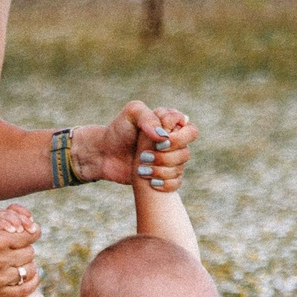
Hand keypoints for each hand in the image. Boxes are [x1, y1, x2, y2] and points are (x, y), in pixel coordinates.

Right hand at [0, 203, 39, 296]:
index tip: (21, 233)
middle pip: (30, 252)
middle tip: (12, 247)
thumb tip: (28, 221)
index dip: (28, 231)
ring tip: (14, 261)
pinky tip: (24, 277)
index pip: (32, 235)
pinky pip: (23, 291)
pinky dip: (29, 284)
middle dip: (23, 247)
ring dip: (24, 265)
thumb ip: (6, 214)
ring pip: (28, 271)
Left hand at [78, 102, 195, 189]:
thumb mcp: (132, 114)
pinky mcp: (164, 175)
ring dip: (160, 170)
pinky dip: (163, 183)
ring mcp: (170, 160)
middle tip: (144, 155)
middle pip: (186, 153)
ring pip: (180, 168)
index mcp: (172, 124)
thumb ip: (148, 117)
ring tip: (140, 167)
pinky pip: (176, 183)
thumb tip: (163, 137)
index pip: (191, 131)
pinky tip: (149, 181)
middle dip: (165, 156)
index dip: (177, 138)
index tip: (157, 140)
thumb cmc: (118, 130)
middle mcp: (174, 142)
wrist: (105, 154)